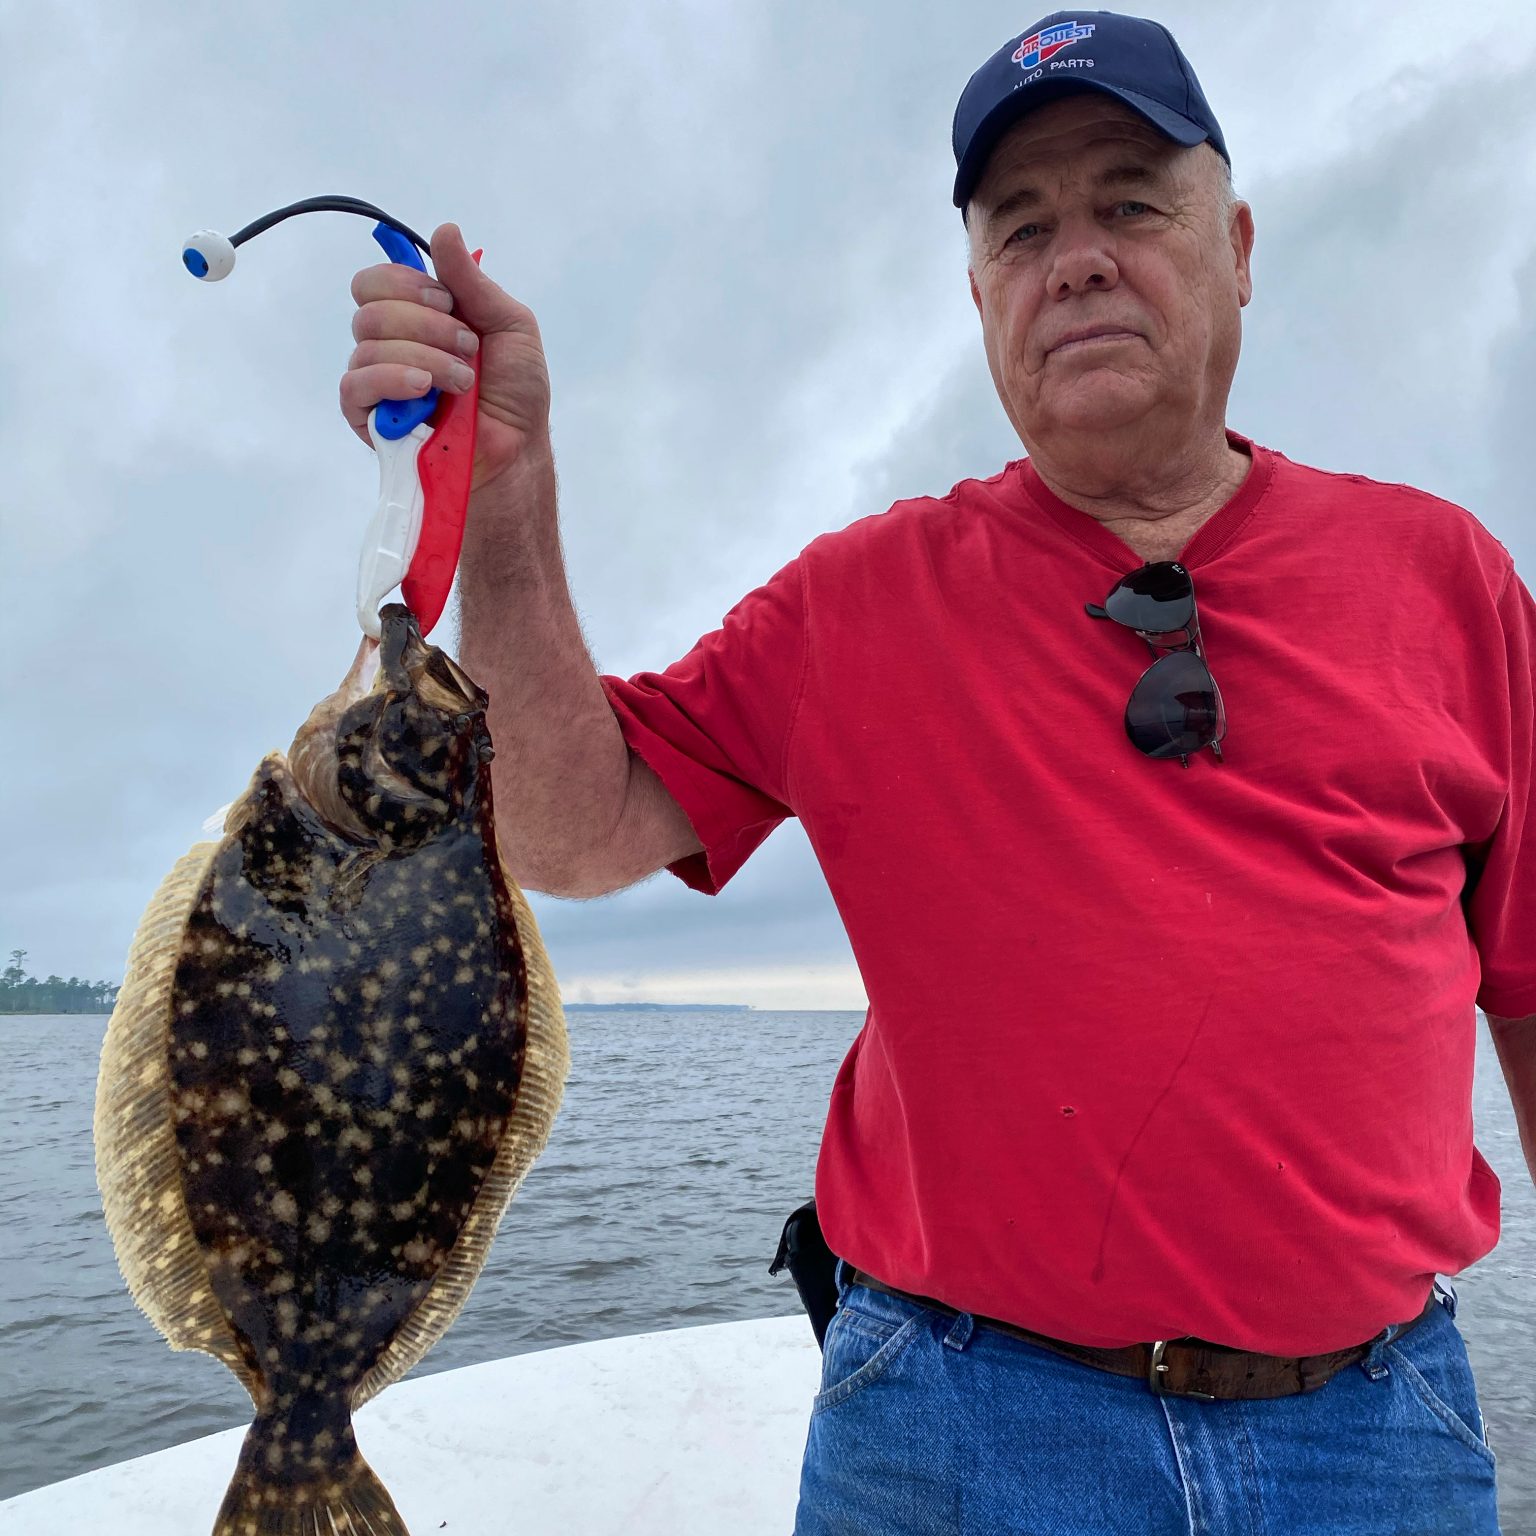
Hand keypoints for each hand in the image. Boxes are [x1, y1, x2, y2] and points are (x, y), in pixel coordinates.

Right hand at [341, 222, 550, 490]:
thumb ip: (472, 281)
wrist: (518, 449)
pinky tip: (424, 390)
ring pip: (367, 344)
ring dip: (425, 357)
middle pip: (370, 306)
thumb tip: (444, 229)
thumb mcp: (509, 325)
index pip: (377, 280)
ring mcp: (378, 381)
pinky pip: (354, 384)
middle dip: (425, 323)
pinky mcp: (369, 418)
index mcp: (417, 317)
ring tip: (463, 383)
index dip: (408, 284)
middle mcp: (392, 344)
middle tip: (467, 349)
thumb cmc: (517, 394)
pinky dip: (391, 379)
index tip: (448, 302)